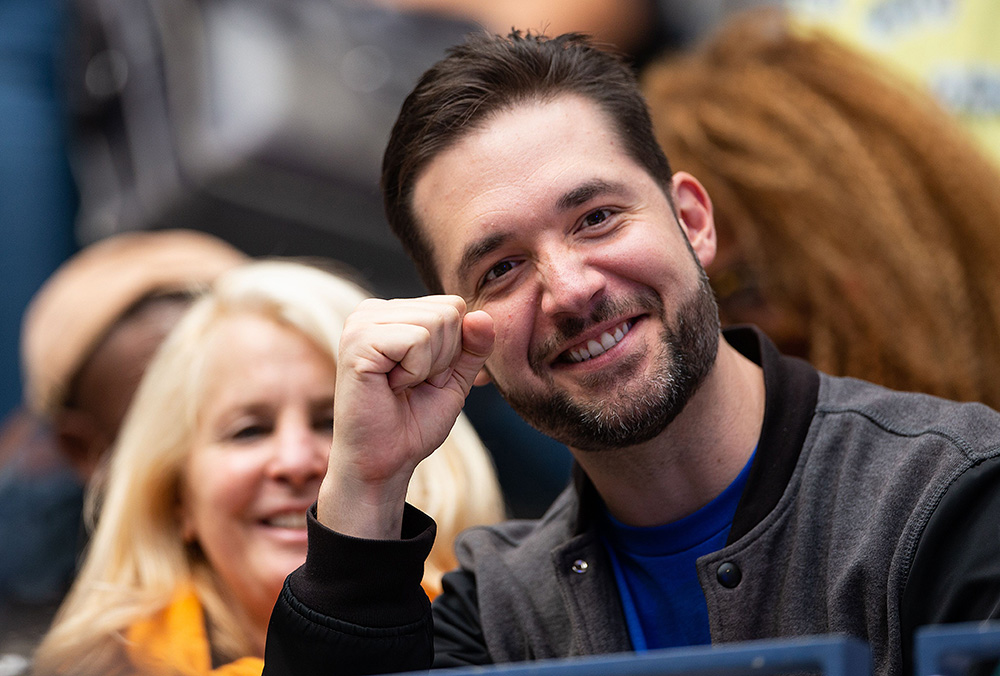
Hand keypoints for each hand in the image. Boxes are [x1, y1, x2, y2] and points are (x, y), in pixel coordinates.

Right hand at [318, 295, 493, 538]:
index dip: (453, 350)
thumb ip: (473, 346)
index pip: (454, 305)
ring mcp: (361, 323)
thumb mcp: (455, 379)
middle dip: (443, 357)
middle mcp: (372, 311)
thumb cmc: (413, 422)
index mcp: (391, 314)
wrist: (384, 463)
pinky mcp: (358, 341)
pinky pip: (417, 340)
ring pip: (436, 322)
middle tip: (410, 385)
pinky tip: (390, 387)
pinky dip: (415, 371)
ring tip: (399, 386)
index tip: (424, 378)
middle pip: (448, 311)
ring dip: (428, 366)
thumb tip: (482, 315)